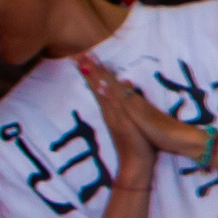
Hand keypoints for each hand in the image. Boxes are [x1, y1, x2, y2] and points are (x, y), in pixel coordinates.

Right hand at [73, 55, 171, 183]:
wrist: (136, 165)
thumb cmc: (137, 143)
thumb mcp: (133, 120)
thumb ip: (128, 104)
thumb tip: (128, 85)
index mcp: (113, 111)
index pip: (102, 87)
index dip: (95, 72)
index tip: (86, 56)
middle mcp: (110, 112)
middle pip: (98, 87)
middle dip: (89, 70)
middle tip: (79, 53)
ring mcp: (114, 117)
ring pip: (102, 94)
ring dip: (94, 78)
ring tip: (84, 62)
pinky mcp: (120, 123)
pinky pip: (111, 106)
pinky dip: (105, 96)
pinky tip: (101, 85)